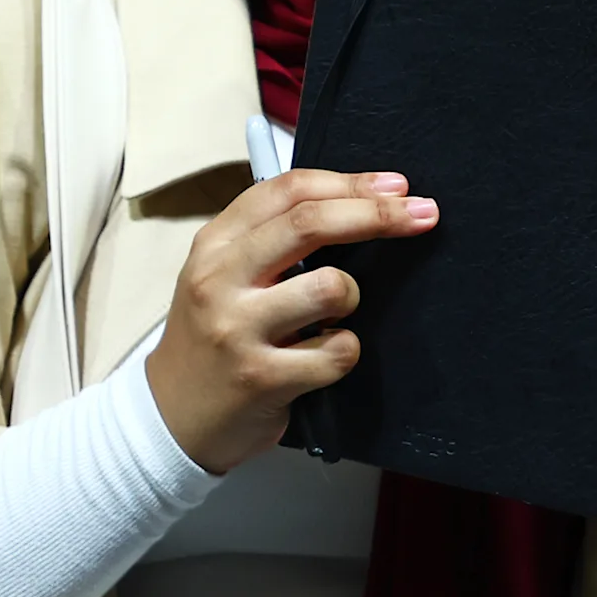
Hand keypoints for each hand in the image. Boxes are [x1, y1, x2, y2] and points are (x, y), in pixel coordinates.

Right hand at [146, 169, 438, 472]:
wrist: (172, 413)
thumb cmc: (212, 336)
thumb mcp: (221, 274)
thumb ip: (269, 238)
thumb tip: (354, 202)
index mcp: (214, 244)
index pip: (286, 191)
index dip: (349, 183)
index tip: (396, 186)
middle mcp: (219, 279)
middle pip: (310, 224)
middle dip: (377, 215)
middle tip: (424, 214)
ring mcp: (238, 329)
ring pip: (332, 288)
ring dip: (350, 299)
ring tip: (332, 316)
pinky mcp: (262, 377)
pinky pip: (337, 351)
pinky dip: (343, 351)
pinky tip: (321, 357)